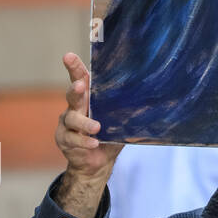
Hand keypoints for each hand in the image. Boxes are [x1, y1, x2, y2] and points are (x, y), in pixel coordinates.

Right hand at [56, 53, 121, 180]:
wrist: (97, 161)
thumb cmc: (109, 135)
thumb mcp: (120, 120)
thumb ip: (128, 109)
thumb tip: (153, 95)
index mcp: (88, 99)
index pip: (81, 79)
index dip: (75, 67)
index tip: (69, 56)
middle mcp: (75, 108)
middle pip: (72, 95)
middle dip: (76, 89)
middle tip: (81, 86)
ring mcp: (67, 124)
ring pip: (72, 119)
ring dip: (85, 123)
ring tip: (96, 127)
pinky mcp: (64, 139)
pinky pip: (73, 139)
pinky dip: (84, 141)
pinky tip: (93, 143)